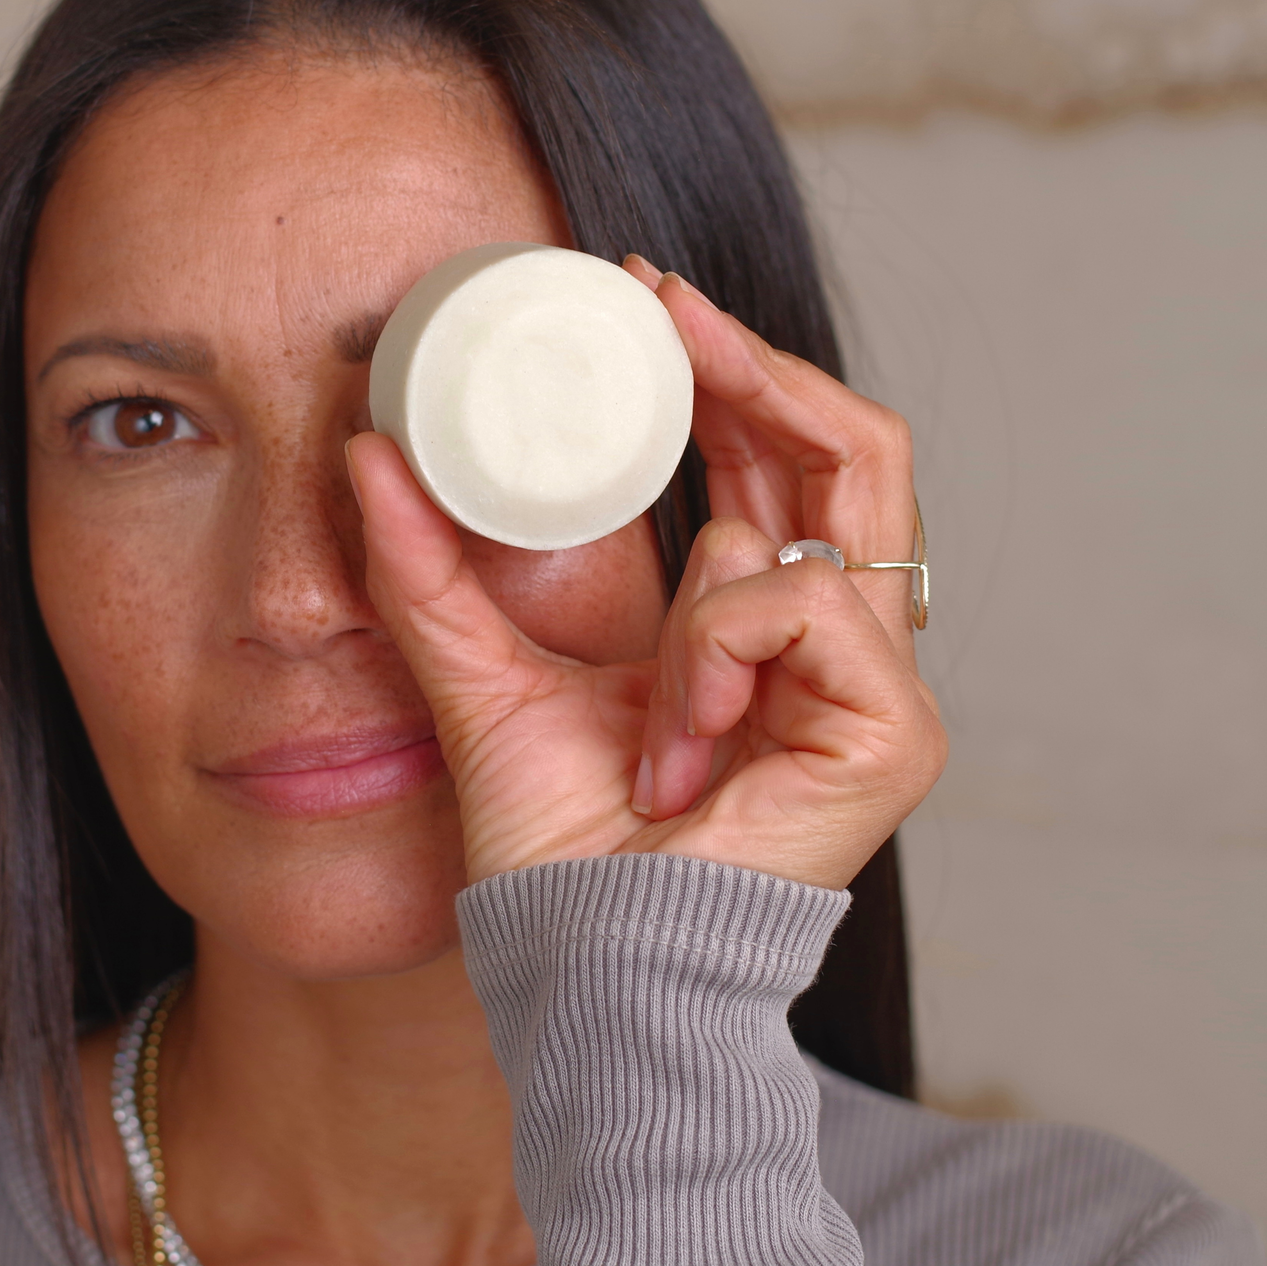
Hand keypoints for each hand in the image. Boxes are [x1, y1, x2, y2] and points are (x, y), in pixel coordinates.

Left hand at [345, 260, 945, 891]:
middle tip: (661, 301)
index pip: (782, 458)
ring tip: (654, 719)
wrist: (586, 969)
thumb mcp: (482, 676)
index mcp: (760, 621)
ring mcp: (880, 689)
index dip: (732, 368)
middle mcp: (840, 644)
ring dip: (708, 592)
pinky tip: (681, 747)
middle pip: (856, 445)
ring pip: (830, 512)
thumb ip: (432, 569)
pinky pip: (803, 607)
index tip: (645, 296)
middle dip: (758, 362)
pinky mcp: (897, 734)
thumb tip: (369, 452)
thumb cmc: (557, 850)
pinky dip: (719, 651)